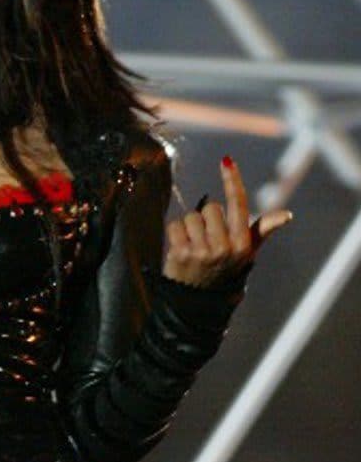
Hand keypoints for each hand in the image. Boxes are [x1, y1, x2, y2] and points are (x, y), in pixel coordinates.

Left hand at [163, 155, 292, 287]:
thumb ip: (262, 230)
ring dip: (189, 227)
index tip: (226, 161)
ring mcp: (202, 251)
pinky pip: (175, 226)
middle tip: (206, 239)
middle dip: (206, 219)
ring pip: (191, 216)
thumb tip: (287, 215)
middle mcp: (225, 247)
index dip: (232, 181)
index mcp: (243, 244)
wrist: (197, 300)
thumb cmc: (224, 269)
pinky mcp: (181, 254)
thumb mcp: (246, 252)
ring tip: (193, 245)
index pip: (239, 205)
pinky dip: (175, 234)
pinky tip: (180, 248)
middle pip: (211, 208)